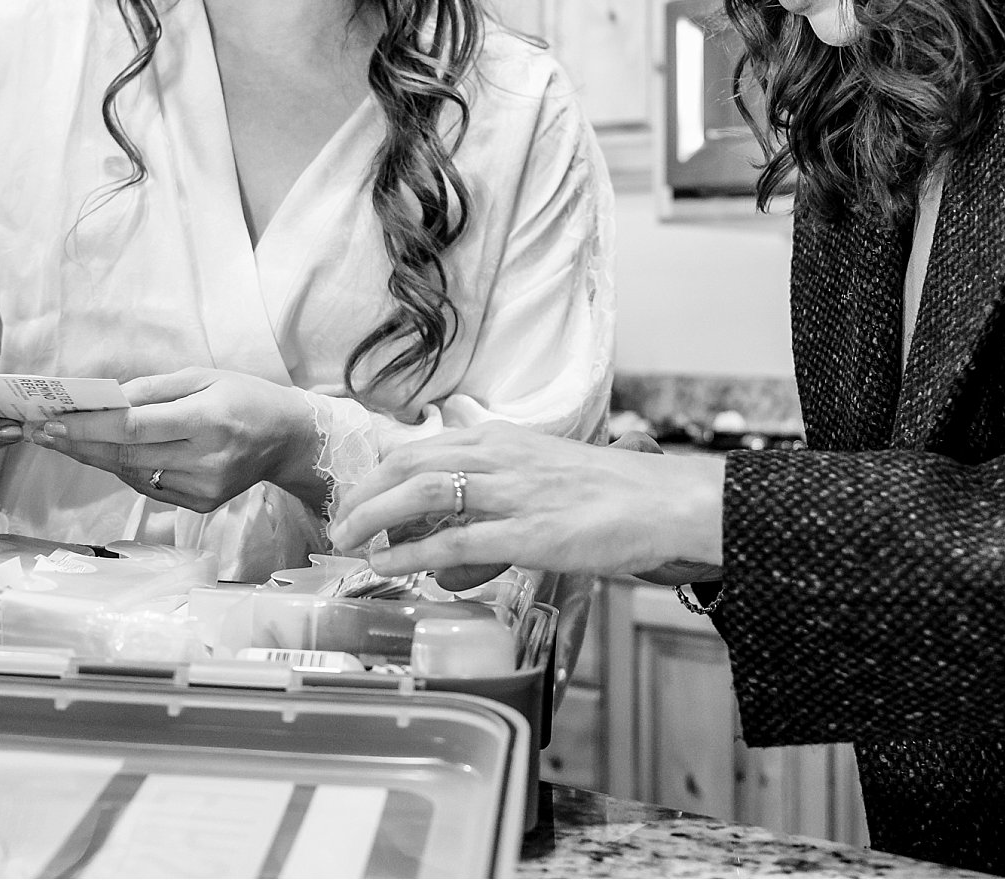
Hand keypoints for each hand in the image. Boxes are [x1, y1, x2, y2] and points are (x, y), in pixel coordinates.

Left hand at [32, 368, 323, 513]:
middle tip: (40, 432)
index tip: (50, 421)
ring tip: (63, 439)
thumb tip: (105, 400)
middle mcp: (205, 459)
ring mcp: (203, 487)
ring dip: (95, 456)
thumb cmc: (245, 397)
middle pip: (125, 456)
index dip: (87, 427)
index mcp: (208, 420)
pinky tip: (107, 453)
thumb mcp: (204, 376)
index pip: (133, 428)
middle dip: (78, 443)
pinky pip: (149, 486)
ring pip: (133, 474)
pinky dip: (125, 468)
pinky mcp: (201, 504)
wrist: (288, 438)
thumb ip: (153, 389)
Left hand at [330, 424, 725, 579]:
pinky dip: (412, 553)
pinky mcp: (530, 534)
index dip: (379, 472)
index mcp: (502, 440)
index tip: (356, 495)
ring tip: (349, 541)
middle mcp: (502, 457)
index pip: (422, 447)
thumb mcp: (544, 473)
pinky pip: (455, 542)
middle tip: (339, 522)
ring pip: (422, 494)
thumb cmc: (610, 495)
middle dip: (364, 492)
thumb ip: (499, 492)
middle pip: (409, 464)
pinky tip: (388, 565)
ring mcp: (514, 495)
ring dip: (375, 517)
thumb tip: (455, 539)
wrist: (665, 503)